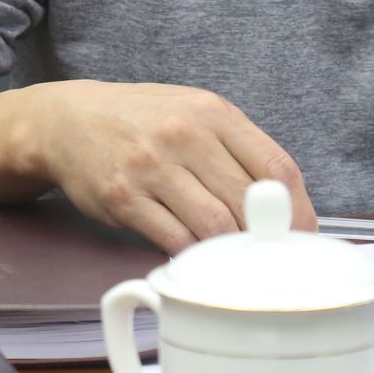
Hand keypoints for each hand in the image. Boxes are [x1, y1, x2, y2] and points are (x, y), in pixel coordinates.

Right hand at [31, 80, 317, 254]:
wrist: (68, 120)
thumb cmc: (142, 120)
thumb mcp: (194, 111)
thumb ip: (236, 147)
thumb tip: (282, 200)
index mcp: (213, 112)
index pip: (276, 166)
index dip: (299, 209)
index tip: (304, 234)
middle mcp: (185, 135)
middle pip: (248, 202)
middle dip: (265, 237)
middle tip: (271, 257)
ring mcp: (152, 167)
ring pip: (214, 225)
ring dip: (230, 251)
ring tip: (234, 261)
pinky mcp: (124, 198)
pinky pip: (174, 239)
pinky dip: (192, 257)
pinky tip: (196, 258)